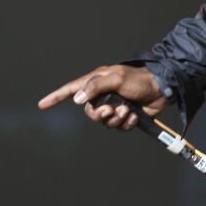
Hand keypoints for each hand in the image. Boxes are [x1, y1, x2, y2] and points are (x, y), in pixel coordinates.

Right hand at [38, 64, 168, 130]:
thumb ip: (96, 86)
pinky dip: (126, 122)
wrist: (163, 87)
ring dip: (116, 118)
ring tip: (127, 109)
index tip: (42, 105)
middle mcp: (104, 94)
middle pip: (89, 112)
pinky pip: (119, 126)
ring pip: (105, 122)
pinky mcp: (126, 115)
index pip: (72, 90)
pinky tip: (134, 115)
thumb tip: (77, 100)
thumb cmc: (140, 78)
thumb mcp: (117, 78)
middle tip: (112, 109)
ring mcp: (115, 105)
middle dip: (100, 114)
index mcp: (98, 82)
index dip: (56, 97)